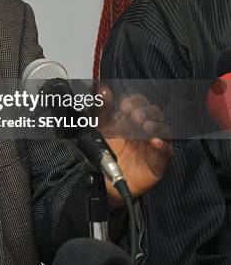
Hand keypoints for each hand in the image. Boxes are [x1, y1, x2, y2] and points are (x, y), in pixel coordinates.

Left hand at [96, 87, 172, 202]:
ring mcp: (153, 144)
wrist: (108, 178)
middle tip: (134, 116)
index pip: (140, 103)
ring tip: (144, 127)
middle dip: (145, 111)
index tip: (125, 105)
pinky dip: (162, 145)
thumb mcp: (101, 128)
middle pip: (154, 113)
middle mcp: (145, 129)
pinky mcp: (159, 161)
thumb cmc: (109, 152)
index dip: (134, 102)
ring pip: (163, 129)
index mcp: (132, 119)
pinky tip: (155, 142)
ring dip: (155, 125)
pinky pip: (167, 151)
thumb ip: (101, 108)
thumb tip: (102, 90)